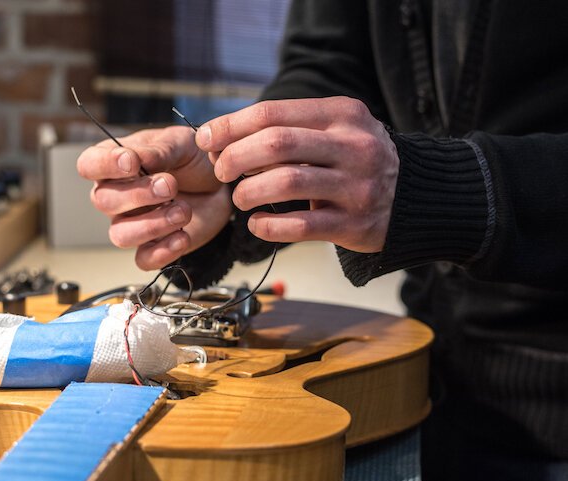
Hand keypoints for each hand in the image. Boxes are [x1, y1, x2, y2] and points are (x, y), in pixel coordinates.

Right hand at [77, 126, 232, 269]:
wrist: (219, 186)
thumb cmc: (193, 160)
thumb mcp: (180, 143)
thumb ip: (157, 150)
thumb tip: (136, 157)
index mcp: (115, 163)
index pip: (89, 165)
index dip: (104, 165)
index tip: (132, 162)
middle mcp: (117, 196)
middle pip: (104, 201)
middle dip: (138, 194)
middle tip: (170, 185)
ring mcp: (132, 223)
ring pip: (120, 235)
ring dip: (152, 224)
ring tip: (182, 211)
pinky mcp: (153, 246)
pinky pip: (143, 259)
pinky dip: (162, 252)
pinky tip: (182, 237)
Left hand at [195, 97, 398, 252]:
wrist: (415, 197)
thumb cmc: (357, 160)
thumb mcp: (336, 130)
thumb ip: (290, 129)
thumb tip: (224, 138)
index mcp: (342, 115)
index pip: (273, 113)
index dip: (231, 125)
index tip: (207, 139)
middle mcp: (353, 146)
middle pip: (276, 144)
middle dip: (235, 157)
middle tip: (221, 171)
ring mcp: (356, 187)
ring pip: (286, 183)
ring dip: (248, 192)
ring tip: (238, 199)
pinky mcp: (354, 224)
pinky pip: (300, 226)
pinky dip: (269, 226)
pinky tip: (256, 224)